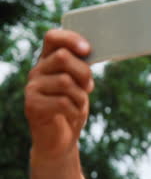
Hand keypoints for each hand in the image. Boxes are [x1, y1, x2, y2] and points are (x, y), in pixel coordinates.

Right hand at [25, 29, 92, 159]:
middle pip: (63, 57)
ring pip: (65, 81)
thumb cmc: (72, 109)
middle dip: (84, 73)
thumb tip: (90, 53)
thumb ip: (82, 69)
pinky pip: (62, 102)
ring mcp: (32, 88)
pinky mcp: (32, 106)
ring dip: (80, 95)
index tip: (87, 50)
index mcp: (49, 61)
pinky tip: (73, 115)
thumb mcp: (80, 86)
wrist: (60, 140)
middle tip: (88, 87)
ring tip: (79, 104)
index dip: (71, 39)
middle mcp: (37, 71)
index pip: (53, 37)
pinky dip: (75, 110)